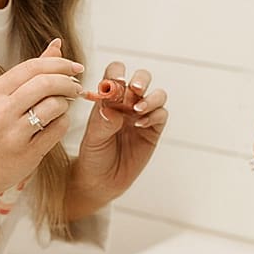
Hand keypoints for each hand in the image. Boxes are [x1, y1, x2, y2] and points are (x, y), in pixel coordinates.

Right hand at [0, 39, 83, 203]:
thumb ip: (29, 73)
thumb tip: (57, 44)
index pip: (32, 66)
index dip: (59, 63)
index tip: (76, 67)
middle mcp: (0, 110)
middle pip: (46, 82)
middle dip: (68, 81)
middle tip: (76, 86)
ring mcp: (13, 132)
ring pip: (55, 105)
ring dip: (66, 104)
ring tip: (62, 108)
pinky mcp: (26, 152)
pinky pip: (58, 129)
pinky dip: (63, 123)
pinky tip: (55, 125)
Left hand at [70, 61, 168, 210]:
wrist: (100, 180)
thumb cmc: (92, 155)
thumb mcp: (92, 139)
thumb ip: (102, 123)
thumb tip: (114, 111)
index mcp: (108, 98)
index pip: (115, 74)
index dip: (117, 73)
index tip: (116, 83)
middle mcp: (127, 103)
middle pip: (141, 78)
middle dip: (140, 79)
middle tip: (134, 89)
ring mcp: (142, 115)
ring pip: (157, 94)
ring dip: (150, 97)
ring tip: (137, 110)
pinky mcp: (153, 130)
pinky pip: (161, 115)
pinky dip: (154, 115)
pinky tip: (140, 124)